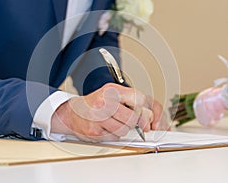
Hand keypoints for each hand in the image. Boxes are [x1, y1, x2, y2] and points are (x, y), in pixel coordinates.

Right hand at [51, 83, 166, 141]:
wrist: (73, 112)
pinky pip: (114, 137)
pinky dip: (113, 134)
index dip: (150, 112)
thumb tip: (153, 118)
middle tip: (129, 120)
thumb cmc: (96, 104)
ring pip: (125, 129)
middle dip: (134, 122)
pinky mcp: (95, 130)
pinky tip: (105, 127)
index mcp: (113, 90)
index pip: (140, 99)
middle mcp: (106, 101)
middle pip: (134, 117)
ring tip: (113, 122)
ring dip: (122, 129)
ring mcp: (99, 116)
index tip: (152, 121)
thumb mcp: (114, 95)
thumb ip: (133, 102)